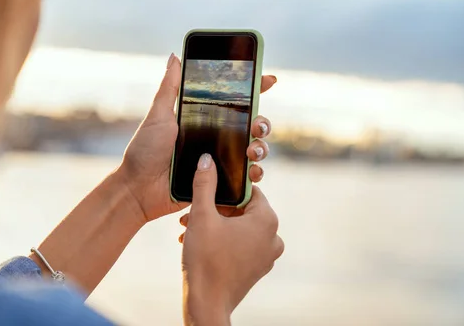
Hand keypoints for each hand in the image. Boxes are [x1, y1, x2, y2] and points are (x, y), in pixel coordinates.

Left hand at [119, 53, 276, 221]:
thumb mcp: (158, 116)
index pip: (234, 100)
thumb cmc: (144, 152)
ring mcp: (220, 160)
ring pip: (254, 149)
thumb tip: (175, 56)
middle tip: (257, 125)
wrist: (138, 189)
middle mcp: (216, 138)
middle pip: (252, 125)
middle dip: (263, 123)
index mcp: (204, 119)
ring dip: (261, 148)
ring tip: (251, 150)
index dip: (255, 88)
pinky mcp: (220, 183)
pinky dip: (255, 173)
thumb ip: (169, 88)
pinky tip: (252, 171)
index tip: (268, 79)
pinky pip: (246, 177)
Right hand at [181, 154, 283, 324]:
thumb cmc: (205, 258)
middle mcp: (274, 236)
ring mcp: (268, 254)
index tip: (205, 195)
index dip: (223, 190)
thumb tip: (207, 159)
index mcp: (266, 219)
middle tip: (190, 215)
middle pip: (242, 209)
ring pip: (240, 228)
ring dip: (216, 225)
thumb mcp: (202, 215)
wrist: (206, 304)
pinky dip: (223, 241)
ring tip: (190, 230)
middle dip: (215, 210)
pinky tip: (200, 243)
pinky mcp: (259, 268)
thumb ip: (205, 184)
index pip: (247, 190)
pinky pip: (242, 245)